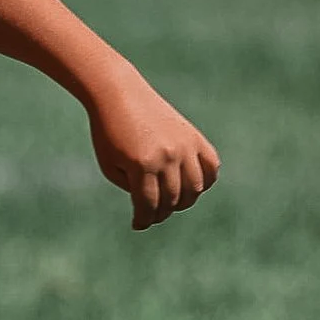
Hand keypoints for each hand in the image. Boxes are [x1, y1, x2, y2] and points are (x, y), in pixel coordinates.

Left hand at [88, 72, 220, 229]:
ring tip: (170, 203)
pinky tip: (192, 187)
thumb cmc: (108, 133)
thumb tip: (154, 205)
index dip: (143, 220)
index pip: (149, 205)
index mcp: (142, 165)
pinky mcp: (194, 136)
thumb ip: (132, 188)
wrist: (120, 95)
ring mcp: (184, 146)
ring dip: (184, 202)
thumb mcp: (111, 165)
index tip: (138, 225)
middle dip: (161, 213)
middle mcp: (167, 156)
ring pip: (195, 187)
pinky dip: (206, 181)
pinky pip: (211, 166)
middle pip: (172, 199)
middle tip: (152, 215)